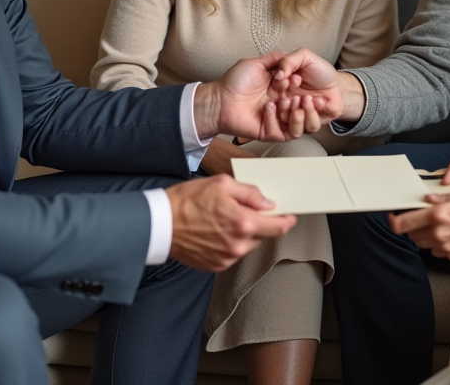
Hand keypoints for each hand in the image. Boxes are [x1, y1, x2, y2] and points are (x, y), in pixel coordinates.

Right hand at [166, 175, 296, 271]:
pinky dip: (230, 243)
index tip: (289, 217)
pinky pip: (233, 253)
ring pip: (248, 244)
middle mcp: (238, 244)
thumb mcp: (222, 184)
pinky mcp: (216, 265)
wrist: (160, 224)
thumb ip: (250, 193)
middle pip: (263, 236)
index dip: (286, 221)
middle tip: (243, 210)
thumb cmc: (186, 201)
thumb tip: (268, 203)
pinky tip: (215, 231)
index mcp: (242, 222)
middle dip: (259, 223)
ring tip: (223, 219)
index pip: (278, 227)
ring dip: (244, 233)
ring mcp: (227, 257)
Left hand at [195, 52, 339, 141]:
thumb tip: (288, 54)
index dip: (299, 85)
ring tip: (288, 102)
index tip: (297, 78)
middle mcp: (280, 105)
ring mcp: (276, 120)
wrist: (219, 100)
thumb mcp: (255, 64)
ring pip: (297, 124)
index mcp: (279, 90)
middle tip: (300, 94)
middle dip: (303, 101)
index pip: (297, 90)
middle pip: (301, 107)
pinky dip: (276, 119)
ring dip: (296, 113)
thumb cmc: (234, 82)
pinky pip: (281, 132)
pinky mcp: (269, 132)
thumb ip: (274, 59)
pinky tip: (268, 107)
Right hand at [272, 48, 353, 120]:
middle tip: (294, 96)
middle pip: (278, 115)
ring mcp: (300, 116)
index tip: (285, 82)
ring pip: (292, 127)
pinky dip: (313, 113)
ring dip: (298, 113)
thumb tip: (278, 74)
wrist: (338, 82)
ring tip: (306, 98)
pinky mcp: (312, 123)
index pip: (269, 97)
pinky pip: (309, 127)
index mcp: (280, 91)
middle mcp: (287, 106)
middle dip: (285, 107)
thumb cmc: (320, 71)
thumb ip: (288, 61)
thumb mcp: (304, 57)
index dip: (276, 91)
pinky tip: (319, 101)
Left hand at [388, 190, 449, 261]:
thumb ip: (442, 198)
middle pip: (410, 234)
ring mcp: (446, 247)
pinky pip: (437, 251)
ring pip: (422, 244)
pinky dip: (438, 244)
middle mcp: (439, 232)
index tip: (394, 217)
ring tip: (438, 226)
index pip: (402, 223)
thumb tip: (428, 199)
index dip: (393, 220)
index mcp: (439, 214)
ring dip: (424, 235)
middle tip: (420, 218)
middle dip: (412, 226)